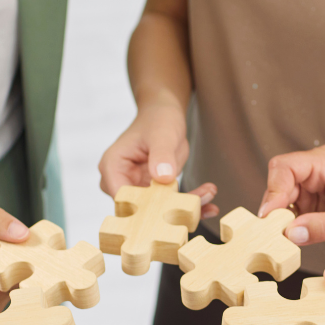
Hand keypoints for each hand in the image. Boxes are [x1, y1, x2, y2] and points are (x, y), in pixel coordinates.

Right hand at [98, 102, 217, 217]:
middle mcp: (121, 181)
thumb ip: (161, 155)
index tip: (172, 208)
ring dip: (186, 207)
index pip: (123, 198)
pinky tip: (210, 205)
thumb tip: (163, 177)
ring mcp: (137, 188)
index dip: (145, 208)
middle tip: (199, 203)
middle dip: (171, 209)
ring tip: (209, 194)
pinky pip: (171, 204)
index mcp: (113, 167)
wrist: (164, 115)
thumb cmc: (157, 119)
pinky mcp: (153, 193)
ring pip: (159, 209)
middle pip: (142, 208)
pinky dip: (190, 204)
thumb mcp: (162, 134)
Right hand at [257, 145, 324, 248]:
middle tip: (272, 232)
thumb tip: (289, 234)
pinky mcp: (307, 204)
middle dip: (274, 208)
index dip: (274, 190)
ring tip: (283, 237)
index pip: (285, 168)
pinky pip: (286, 213)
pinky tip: (291, 238)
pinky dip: (284, 226)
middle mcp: (313, 170)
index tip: (269, 216)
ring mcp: (308, 187)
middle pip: (277, 183)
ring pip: (278, 200)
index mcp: (324, 161)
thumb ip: (321, 227)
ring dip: (278, 219)